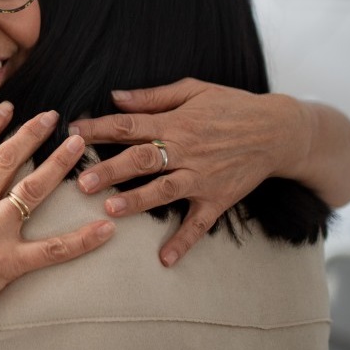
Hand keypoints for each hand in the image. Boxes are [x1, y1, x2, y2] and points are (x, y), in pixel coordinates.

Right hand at [0, 103, 115, 330]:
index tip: (7, 107)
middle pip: (8, 159)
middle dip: (32, 133)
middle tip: (53, 115)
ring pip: (33, 190)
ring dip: (59, 165)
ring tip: (80, 144)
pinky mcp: (10, 262)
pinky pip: (53, 250)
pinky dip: (82, 240)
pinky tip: (107, 228)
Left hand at [68, 78, 307, 266]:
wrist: (278, 130)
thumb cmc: (231, 106)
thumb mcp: (193, 90)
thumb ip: (152, 97)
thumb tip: (115, 96)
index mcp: (175, 123)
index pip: (129, 125)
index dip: (99, 129)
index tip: (71, 134)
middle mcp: (186, 151)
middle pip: (142, 160)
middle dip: (110, 171)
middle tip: (81, 182)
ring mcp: (202, 177)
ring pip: (165, 190)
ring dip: (137, 201)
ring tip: (110, 210)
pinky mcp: (218, 199)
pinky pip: (199, 224)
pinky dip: (183, 242)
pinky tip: (165, 260)